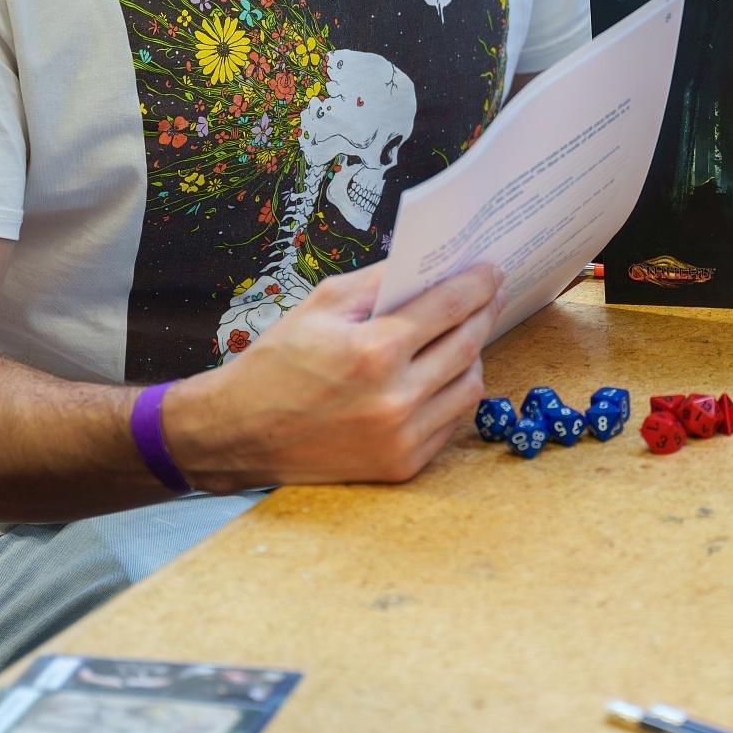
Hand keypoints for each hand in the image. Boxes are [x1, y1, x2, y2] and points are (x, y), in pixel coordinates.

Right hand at [167, 261, 503, 490]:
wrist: (241, 433)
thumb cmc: (278, 363)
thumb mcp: (322, 304)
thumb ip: (379, 282)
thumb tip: (428, 267)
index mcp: (375, 350)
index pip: (449, 307)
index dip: (477, 285)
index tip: (491, 272)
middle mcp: (396, 398)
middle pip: (468, 345)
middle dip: (483, 313)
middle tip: (490, 295)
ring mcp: (402, 437)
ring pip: (469, 387)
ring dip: (473, 356)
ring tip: (463, 336)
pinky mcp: (402, 465)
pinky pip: (450, 422)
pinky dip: (451, 394)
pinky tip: (440, 376)